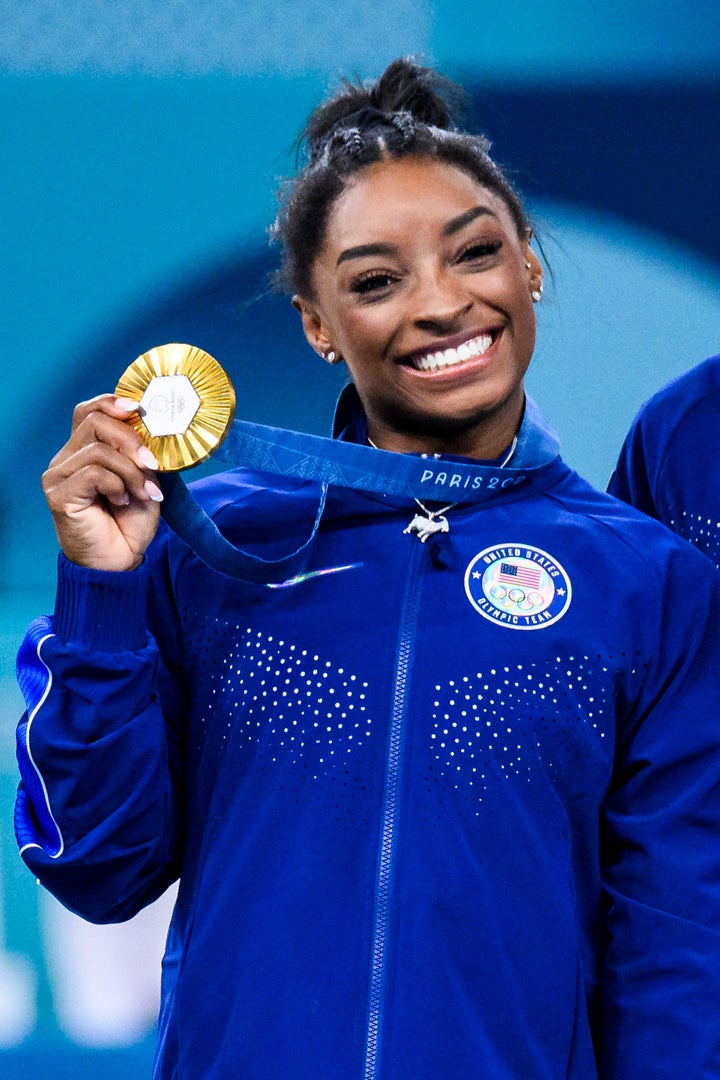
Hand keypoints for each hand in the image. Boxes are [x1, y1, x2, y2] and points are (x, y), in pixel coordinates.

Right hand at [42, 395, 164, 570]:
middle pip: (94, 422)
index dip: (111, 402)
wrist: (119, 562)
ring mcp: (58, 476)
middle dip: (131, 440)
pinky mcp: (59, 495)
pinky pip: (94, 473)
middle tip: (152, 465)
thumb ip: (140, 454)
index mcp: (83, 452)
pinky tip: (123, 503)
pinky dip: (118, 485)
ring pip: (99, 449)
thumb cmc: (129, 523)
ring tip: (142, 494)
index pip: (88, 412)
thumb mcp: (143, 480)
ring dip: (130, 472)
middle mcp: (65, 460)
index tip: (139, 407)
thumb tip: (153, 427)